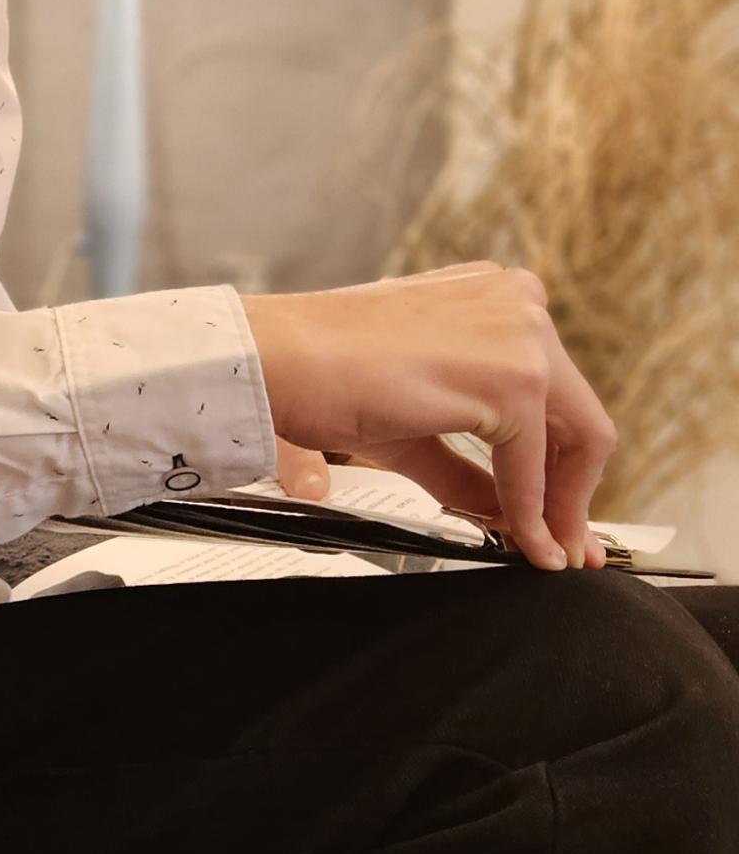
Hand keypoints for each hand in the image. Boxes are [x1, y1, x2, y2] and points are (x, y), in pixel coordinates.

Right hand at [243, 263, 615, 573]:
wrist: (273, 361)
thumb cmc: (321, 378)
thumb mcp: (413, 425)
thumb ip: (468, 465)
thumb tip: (507, 513)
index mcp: (494, 301)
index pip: (554, 393)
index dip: (562, 465)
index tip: (561, 516)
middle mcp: (518, 304)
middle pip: (578, 415)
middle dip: (576, 493)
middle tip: (569, 548)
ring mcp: (522, 333)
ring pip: (580, 437)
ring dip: (562, 508)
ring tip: (546, 553)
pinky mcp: (514, 376)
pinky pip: (532, 464)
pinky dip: (529, 511)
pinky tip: (520, 542)